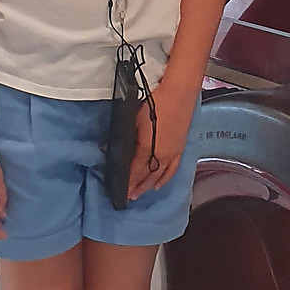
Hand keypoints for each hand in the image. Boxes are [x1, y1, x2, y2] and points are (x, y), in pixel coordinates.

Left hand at [128, 79, 197, 199]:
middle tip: (127, 197)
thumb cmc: (156, 102)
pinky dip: (165, 179)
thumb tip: (109, 148)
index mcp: (148, 148)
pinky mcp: (180, 148)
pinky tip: (159, 185)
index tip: (120, 193)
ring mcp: (173, 153)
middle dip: (136, 188)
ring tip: (139, 193)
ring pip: (159, 176)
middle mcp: (161, 155)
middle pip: (147, 177)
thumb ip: (124, 136)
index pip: (135, 172)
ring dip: (148, 186)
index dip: (127, 183)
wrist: (179, 92)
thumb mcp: (134, 119)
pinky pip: (172, 170)